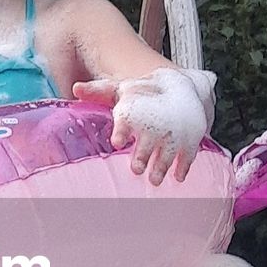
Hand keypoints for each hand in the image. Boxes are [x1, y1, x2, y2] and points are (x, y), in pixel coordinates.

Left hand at [73, 68, 212, 184]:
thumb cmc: (145, 94)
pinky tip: (178, 178)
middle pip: (148, 143)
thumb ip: (99, 92)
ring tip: (154, 179)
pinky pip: (187, 155)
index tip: (117, 142)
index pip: (126, 121)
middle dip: (142, 156)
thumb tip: (76, 88)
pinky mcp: (190, 139)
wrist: (183, 86)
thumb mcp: (122, 90)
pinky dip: (183, 167)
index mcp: (135, 111)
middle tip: (136, 169)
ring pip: (167, 153)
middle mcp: (155, 121)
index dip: (122, 132)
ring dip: (161, 168)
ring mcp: (174, 131)